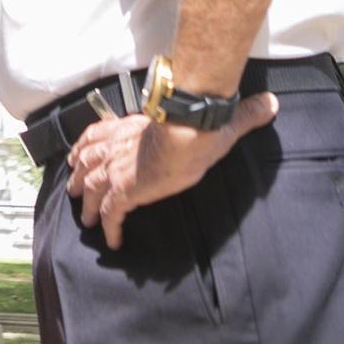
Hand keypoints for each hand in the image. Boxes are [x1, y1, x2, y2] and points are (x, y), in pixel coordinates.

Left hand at [66, 93, 277, 248]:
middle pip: (87, 160)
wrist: (187, 130)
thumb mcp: (217, 115)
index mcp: (131, 127)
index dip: (87, 144)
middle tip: (74, 186)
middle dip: (80, 175)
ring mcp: (118, 168)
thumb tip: (269, 102)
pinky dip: (109, 228)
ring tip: (85, 217)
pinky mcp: (125, 190)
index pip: (99, 133)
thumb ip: (240, 112)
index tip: (80, 152)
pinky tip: (112, 240)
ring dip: (87, 203)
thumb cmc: (198, 121)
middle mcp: (118, 146)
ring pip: (92, 188)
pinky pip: (111, 214)